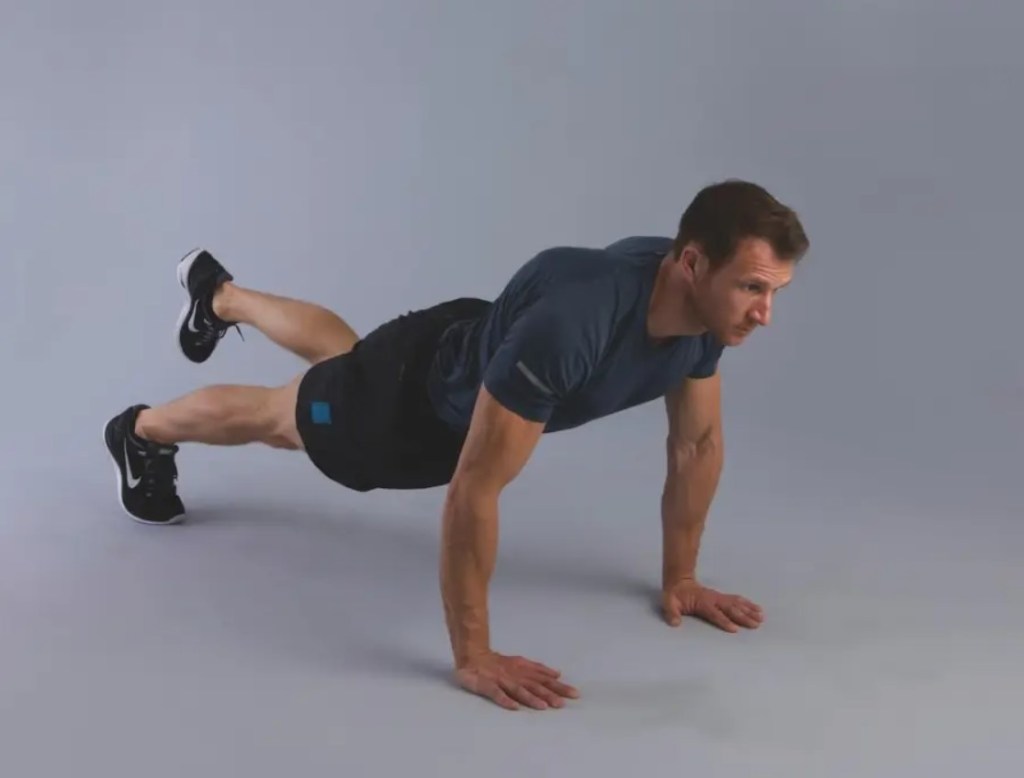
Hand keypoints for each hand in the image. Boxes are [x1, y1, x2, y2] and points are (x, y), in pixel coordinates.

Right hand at [454, 651, 579, 710]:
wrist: (472, 655)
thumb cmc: (498, 663)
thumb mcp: (521, 663)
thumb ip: (538, 669)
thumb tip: (558, 674)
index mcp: (524, 670)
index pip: (545, 679)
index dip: (559, 687)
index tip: (575, 694)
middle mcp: (516, 675)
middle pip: (535, 685)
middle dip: (549, 694)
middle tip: (562, 704)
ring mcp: (501, 680)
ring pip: (518, 690)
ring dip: (531, 698)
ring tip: (543, 706)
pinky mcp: (486, 685)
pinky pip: (496, 693)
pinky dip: (505, 699)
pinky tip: (514, 707)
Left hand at [662, 578, 763, 631]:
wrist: (679, 581)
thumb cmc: (675, 595)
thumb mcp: (669, 603)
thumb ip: (672, 613)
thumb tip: (675, 623)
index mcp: (702, 603)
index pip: (715, 614)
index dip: (725, 621)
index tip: (735, 629)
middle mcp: (713, 600)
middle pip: (731, 609)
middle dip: (743, 617)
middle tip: (755, 625)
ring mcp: (719, 597)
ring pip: (737, 604)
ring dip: (749, 610)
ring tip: (761, 617)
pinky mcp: (722, 597)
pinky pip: (737, 600)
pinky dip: (748, 603)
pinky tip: (757, 608)